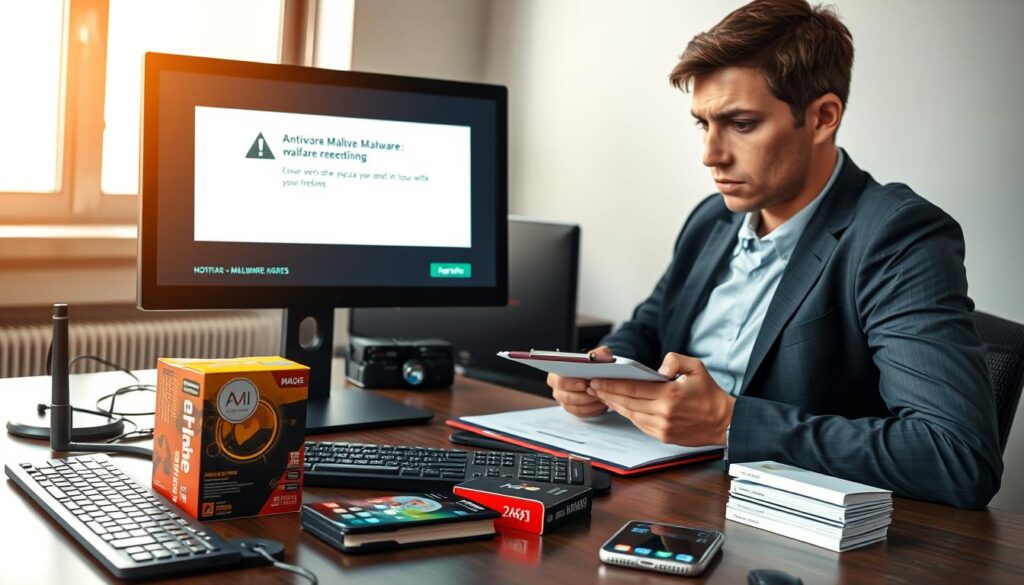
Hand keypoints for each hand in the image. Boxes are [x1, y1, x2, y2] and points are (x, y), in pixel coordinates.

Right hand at [548, 346, 611, 417]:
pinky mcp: (573, 410)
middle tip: (596, 392)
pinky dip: (592, 410)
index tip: (585, 384)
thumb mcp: (598, 355)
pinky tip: (602, 404)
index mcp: (556, 374)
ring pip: (574, 407)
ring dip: (589, 403)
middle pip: (565, 397)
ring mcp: (564, 401)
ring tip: (601, 397)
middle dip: (582, 396)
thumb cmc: (594, 364)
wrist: (598, 374)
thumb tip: (596, 358)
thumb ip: (598, 354)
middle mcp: (557, 389)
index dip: (571, 383)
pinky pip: (581, 414)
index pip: (559, 381)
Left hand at [589, 353, 734, 445]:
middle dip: (607, 394)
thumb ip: (675, 360)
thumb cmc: (708, 393)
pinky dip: (627, 414)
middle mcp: (664, 413)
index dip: (612, 385)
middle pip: (627, 403)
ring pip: (630, 415)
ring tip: (601, 395)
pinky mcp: (662, 436)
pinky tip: (619, 406)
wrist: (723, 422)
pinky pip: (639, 424)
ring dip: (614, 405)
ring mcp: (662, 427)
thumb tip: (657, 368)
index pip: (633, 389)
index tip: (596, 380)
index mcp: (670, 395)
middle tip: (592, 386)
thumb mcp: (696, 367)